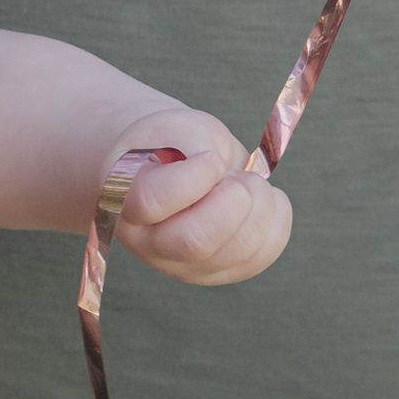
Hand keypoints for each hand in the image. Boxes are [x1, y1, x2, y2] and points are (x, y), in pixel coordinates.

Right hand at [102, 108, 292, 287]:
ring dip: (261, 206)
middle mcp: (146, 242)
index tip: (211, 158)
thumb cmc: (170, 145)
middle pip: (195, 241)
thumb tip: (218, 172)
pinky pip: (261, 257)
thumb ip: (190, 140)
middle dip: (234, 200)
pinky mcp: (218, 273)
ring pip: (236, 250)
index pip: (151, 202)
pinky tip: (265, 200)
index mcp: (121, 199)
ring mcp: (182, 265)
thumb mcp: (173, 125)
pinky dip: (277, 220)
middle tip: (238, 176)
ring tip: (249, 182)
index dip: (193, 177)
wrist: (174, 167)